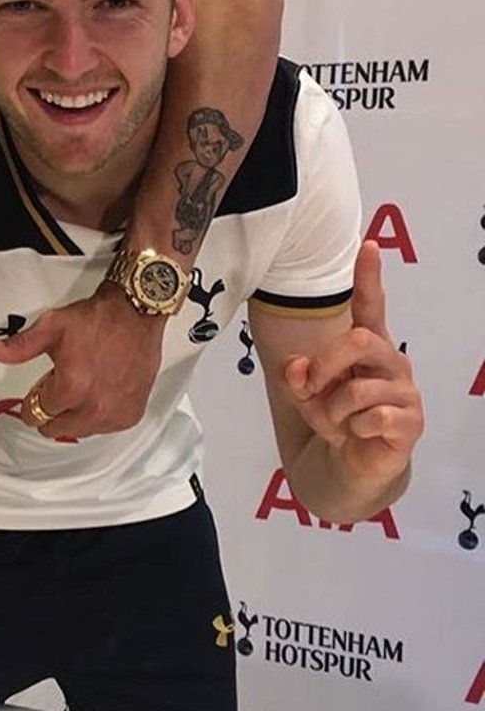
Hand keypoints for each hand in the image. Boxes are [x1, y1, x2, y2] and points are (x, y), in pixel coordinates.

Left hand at [0, 282, 165, 438]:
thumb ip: (19, 347)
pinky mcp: (130, 415)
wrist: (135, 313)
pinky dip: (99, 416)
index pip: (36, 414)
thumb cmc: (99, 320)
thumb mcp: (51, 328)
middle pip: (55, 428)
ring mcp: (115, 413)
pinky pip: (104, 428)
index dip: (34, 399)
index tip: (40, 389)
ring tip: (83, 385)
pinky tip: (100, 393)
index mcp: (71, 388)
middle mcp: (95, 407)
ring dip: (75, 414)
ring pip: (79, 430)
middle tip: (62, 384)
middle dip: (53, 409)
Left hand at [282, 241, 423, 487]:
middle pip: (358, 340)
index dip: (369, 276)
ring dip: (333, 411)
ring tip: (338, 424)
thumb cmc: (335, 420)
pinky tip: (359, 435)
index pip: (371, 306)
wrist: (349, 466)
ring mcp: (405, 391)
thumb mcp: (306, 395)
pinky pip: (373, 417)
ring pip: (359, 388)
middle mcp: (391, 361)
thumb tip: (299, 367)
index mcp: (367, 347)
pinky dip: (353, 430)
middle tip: (313, 391)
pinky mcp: (411, 422)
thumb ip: (299, 376)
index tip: (368, 245)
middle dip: (325, 366)